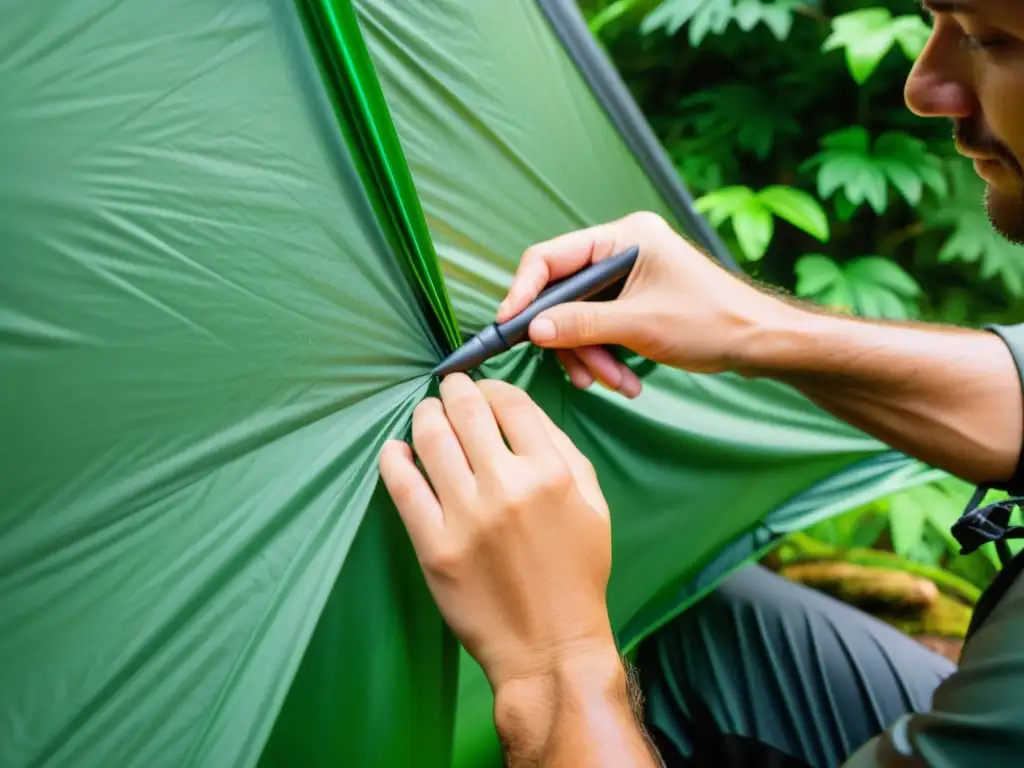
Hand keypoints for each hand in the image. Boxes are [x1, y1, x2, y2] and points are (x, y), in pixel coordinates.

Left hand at [378, 373, 616, 693]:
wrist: (550, 646)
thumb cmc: (576, 575)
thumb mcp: (593, 506)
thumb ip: (563, 453)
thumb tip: (521, 413)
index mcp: (550, 473)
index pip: (510, 402)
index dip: (491, 386)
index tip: (482, 391)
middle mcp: (507, 487)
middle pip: (466, 410)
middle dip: (454, 389)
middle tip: (448, 389)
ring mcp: (466, 516)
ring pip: (430, 439)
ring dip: (424, 416)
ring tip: (425, 415)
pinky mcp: (434, 546)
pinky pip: (402, 487)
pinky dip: (394, 459)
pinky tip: (396, 450)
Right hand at [497, 211, 795, 394]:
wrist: (762, 343)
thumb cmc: (712, 322)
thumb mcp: (640, 326)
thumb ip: (581, 324)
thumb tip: (533, 329)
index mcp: (622, 237)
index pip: (550, 258)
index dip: (524, 293)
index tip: (509, 328)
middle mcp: (621, 250)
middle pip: (564, 295)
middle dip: (571, 340)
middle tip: (585, 375)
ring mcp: (628, 277)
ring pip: (581, 318)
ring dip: (592, 356)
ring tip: (616, 384)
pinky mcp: (635, 301)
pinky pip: (601, 329)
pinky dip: (607, 357)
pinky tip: (625, 381)